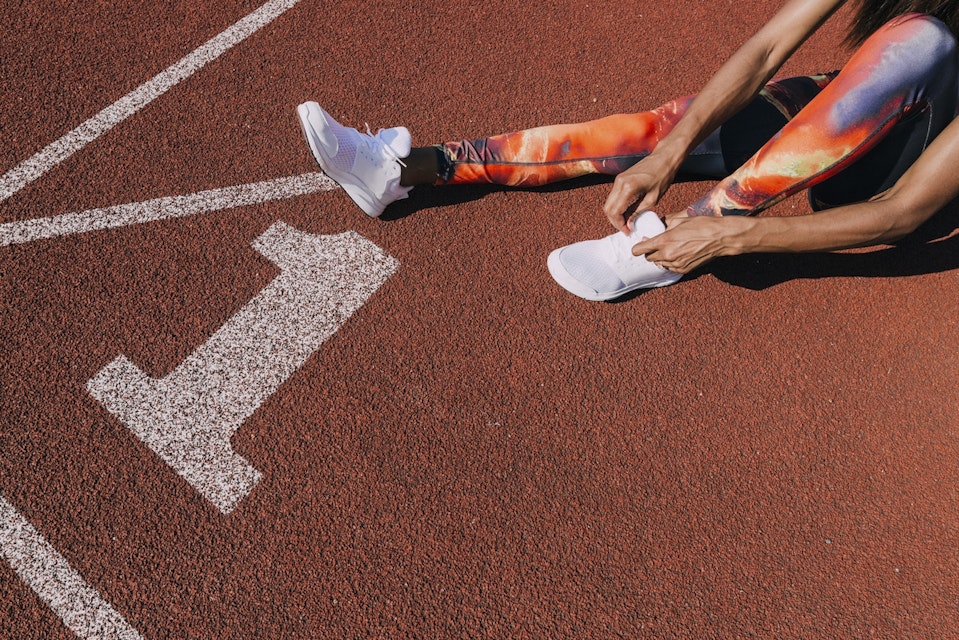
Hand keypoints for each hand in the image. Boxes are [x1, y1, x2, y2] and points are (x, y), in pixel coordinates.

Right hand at [603, 152, 678, 232]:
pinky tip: (626, 212)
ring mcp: (618, 179)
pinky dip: (617, 206)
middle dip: (615, 221)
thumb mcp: (652, 199)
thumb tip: (629, 225)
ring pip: (609, 203)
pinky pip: (613, 196)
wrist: (664, 158)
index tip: (628, 231)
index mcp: (628, 188)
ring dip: (615, 214)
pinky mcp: (620, 178)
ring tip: (627, 222)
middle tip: (626, 229)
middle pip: (608, 208)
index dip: (620, 225)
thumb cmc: (663, 176)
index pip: (615, 212)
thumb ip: (637, 212)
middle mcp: (619, 182)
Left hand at [631, 214, 749, 273]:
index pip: (639, 250)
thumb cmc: (702, 225)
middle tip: (657, 244)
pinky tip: (678, 254)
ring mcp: (676, 264)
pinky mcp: (684, 269)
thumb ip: (665, 224)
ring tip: (670, 248)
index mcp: (663, 241)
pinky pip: (670, 268)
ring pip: (659, 264)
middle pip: (648, 258)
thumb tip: (658, 225)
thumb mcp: (680, 219)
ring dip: (661, 257)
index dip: (638, 246)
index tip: (642, 243)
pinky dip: (671, 262)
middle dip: (650, 251)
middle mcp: (667, 255)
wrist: (721, 237)